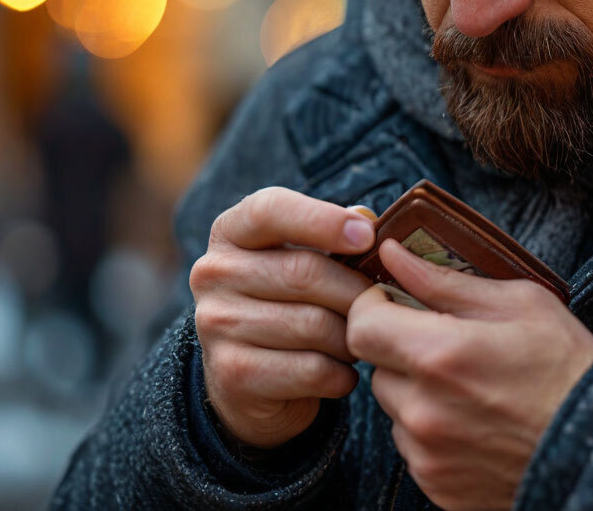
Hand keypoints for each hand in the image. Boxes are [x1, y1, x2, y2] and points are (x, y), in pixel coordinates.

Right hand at [190, 187, 375, 447]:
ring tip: (356, 342)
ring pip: (314, 326)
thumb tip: (365, 221)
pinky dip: (341, 376)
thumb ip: (334, 232)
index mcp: (231, 232)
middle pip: (304, 273)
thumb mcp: (304, 256)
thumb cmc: (289, 303)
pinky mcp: (233, 375)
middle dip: (356, 292)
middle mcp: (213, 273)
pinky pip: (312, 370)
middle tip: (380, 306)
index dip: (323, 221)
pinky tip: (340, 373)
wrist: (248, 380)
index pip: (270, 210)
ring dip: (351, 338)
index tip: (368, 237)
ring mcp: (216, 325)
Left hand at [346, 240, 592, 510]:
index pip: (361, 325)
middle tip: (448, 346)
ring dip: (417, 393)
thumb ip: (445, 279)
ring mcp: (427, 454)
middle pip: (376, 367)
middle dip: (403, 351)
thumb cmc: (566, 367)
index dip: (373, 307)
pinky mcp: (435, 483)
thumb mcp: (518, 303)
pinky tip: (475, 421)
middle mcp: (424, 410)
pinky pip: (412, 446)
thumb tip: (394, 253)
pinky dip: (432, 430)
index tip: (398, 303)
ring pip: (394, 408)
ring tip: (470, 389)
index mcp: (440, 355)